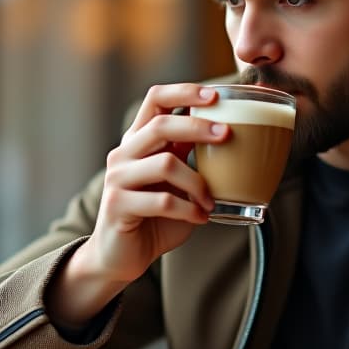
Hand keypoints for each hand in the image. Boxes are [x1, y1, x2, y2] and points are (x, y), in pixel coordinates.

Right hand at [47, 84, 228, 328]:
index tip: (215, 95)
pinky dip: (189, 210)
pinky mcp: (117, 205)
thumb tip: (230, 134)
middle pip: (160, 126)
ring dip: (197, 183)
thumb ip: (191, 157)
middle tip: (227, 136)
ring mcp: (117, 179)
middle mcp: (124, 154)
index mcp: (139, 141)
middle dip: (198, 127)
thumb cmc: (155, 217)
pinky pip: (162, 201)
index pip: (155, 99)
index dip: (184, 92)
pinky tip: (200, 218)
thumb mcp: (178, 181)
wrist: (121, 256)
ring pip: (164, 164)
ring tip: (210, 201)